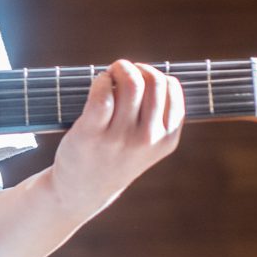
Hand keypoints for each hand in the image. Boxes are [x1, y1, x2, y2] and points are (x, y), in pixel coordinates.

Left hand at [49, 60, 183, 217]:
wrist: (85, 188)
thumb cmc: (117, 155)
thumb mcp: (150, 142)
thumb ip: (158, 112)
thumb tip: (148, 72)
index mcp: (167, 138)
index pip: (171, 87)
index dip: (153, 75)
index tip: (140, 80)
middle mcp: (148, 138)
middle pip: (153, 80)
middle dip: (137, 67)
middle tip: (121, 73)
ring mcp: (120, 137)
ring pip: (130, 83)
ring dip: (119, 69)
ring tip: (109, 76)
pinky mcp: (92, 134)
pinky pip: (102, 93)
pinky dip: (101, 80)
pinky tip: (98, 84)